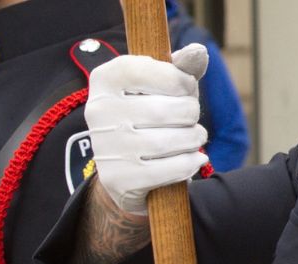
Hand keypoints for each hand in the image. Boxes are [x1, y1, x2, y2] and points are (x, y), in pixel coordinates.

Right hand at [85, 44, 209, 215]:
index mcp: (104, 80)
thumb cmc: (148, 121)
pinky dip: (191, 163)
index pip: (149, 70)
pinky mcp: (119, 179)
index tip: (186, 89)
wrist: (124, 173)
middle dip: (191, 114)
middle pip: (167, 109)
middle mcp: (99, 111)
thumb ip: (179, 70)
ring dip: (194, 139)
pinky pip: (172, 168)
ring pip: (172, 140)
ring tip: (194, 138)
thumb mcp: (159, 90)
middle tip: (191, 119)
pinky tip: (194, 158)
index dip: (180, 80)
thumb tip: (198, 51)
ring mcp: (107, 148)